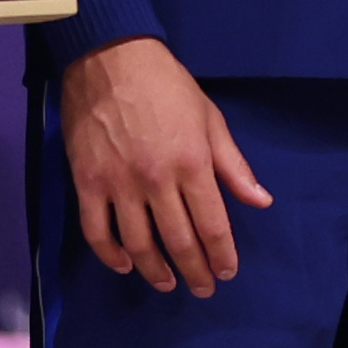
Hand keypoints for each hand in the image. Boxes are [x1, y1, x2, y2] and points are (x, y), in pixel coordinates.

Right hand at [58, 35, 270, 291]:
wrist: (109, 58)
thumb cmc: (167, 85)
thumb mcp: (210, 118)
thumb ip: (233, 165)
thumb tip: (260, 201)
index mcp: (192, 163)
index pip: (212, 225)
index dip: (222, 255)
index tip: (226, 272)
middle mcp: (157, 180)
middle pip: (179, 241)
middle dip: (195, 271)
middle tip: (203, 288)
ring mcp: (119, 183)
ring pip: (138, 244)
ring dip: (155, 271)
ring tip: (166, 283)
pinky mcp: (87, 182)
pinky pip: (96, 230)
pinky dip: (110, 254)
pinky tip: (124, 265)